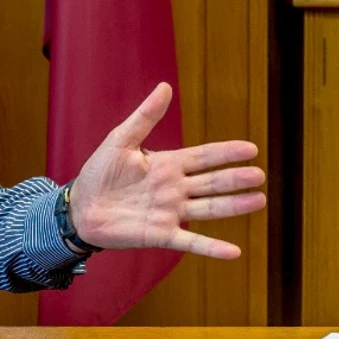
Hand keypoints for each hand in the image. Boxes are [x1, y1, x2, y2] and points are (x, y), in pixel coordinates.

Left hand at [69, 82, 265, 258]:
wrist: (79, 208)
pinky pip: (191, 242)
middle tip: (259, 175)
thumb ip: (145, 117)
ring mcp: (170, 213)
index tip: (251, 149)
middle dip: (236, 178)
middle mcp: (175, 189)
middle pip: (212, 182)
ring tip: (259, 200)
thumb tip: (165, 86)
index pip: (204, 157)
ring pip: (209, 209)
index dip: (227, 153)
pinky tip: (233, 251)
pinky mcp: (161, 235)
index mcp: (168, 164)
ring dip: (233, 206)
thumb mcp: (120, 139)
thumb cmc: (98, 173)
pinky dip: (212, 248)